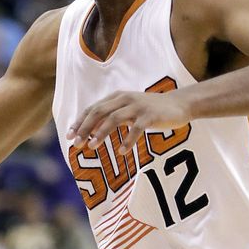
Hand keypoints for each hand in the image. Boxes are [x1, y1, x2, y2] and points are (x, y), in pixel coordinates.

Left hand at [69, 89, 191, 152]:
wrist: (179, 104)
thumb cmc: (149, 111)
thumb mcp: (127, 111)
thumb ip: (110, 118)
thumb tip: (89, 133)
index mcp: (117, 97)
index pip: (93, 109)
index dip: (79, 122)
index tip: (69, 136)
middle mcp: (125, 99)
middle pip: (99, 112)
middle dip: (85, 127)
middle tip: (77, 144)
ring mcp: (138, 106)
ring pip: (114, 118)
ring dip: (101, 132)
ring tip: (92, 146)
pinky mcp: (151, 115)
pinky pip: (136, 128)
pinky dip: (128, 140)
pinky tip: (121, 152)